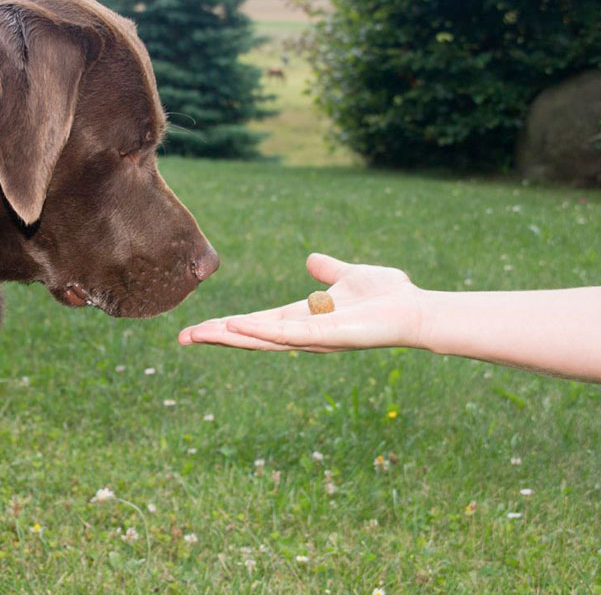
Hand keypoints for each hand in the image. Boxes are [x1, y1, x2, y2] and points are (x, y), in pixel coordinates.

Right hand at [178, 253, 424, 352]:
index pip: (258, 323)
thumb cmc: (388, 297)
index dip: (229, 325)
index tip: (199, 328)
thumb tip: (311, 260)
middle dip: (218, 337)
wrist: (417, 309)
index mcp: (304, 317)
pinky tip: (237, 326)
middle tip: (183, 338)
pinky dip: (260, 331)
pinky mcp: (326, 338)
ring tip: (199, 334)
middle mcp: (303, 333)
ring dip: (230, 336)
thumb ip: (328, 269)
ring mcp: (313, 339)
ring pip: (262, 339)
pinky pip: (287, 334)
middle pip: (252, 337)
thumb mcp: (349, 275)